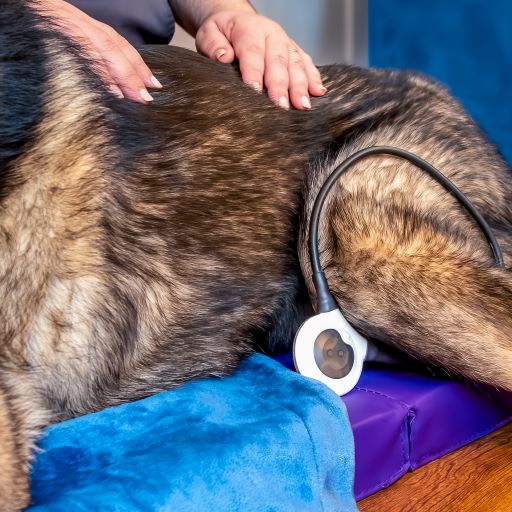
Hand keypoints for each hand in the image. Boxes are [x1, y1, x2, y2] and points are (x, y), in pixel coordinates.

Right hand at [34, 0, 160, 102]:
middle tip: (146, 97)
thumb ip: (86, 55)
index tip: (152, 83)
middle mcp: (73, 19)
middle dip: (132, 72)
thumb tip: (110, 86)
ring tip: (133, 96)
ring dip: (118, 74)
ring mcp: (61, 24)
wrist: (11, 10)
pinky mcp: (48, 33)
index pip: (116, 42)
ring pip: (97, 47)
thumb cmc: (33, 27)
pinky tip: (106, 89)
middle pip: (111, 45)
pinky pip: (75, 52)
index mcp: (80, 22)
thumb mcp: (64, 35)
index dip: (136, 63)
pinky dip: (93, 70)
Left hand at [195, 11, 326, 109]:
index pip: (253, 51)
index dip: (254, 71)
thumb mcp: (209, 33)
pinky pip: (307, 63)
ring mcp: (286, 43)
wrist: (236, 22)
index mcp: (250, 28)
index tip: (254, 91)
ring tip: (302, 106)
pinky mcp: (295, 51)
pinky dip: (314, 78)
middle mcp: (272, 34)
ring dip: (300, 86)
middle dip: (280, 85)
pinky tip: (318, 92)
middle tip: (280, 106)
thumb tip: (224, 57)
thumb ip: (213, 45)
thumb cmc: (222, 33)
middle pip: (278, 61)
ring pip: (296, 64)